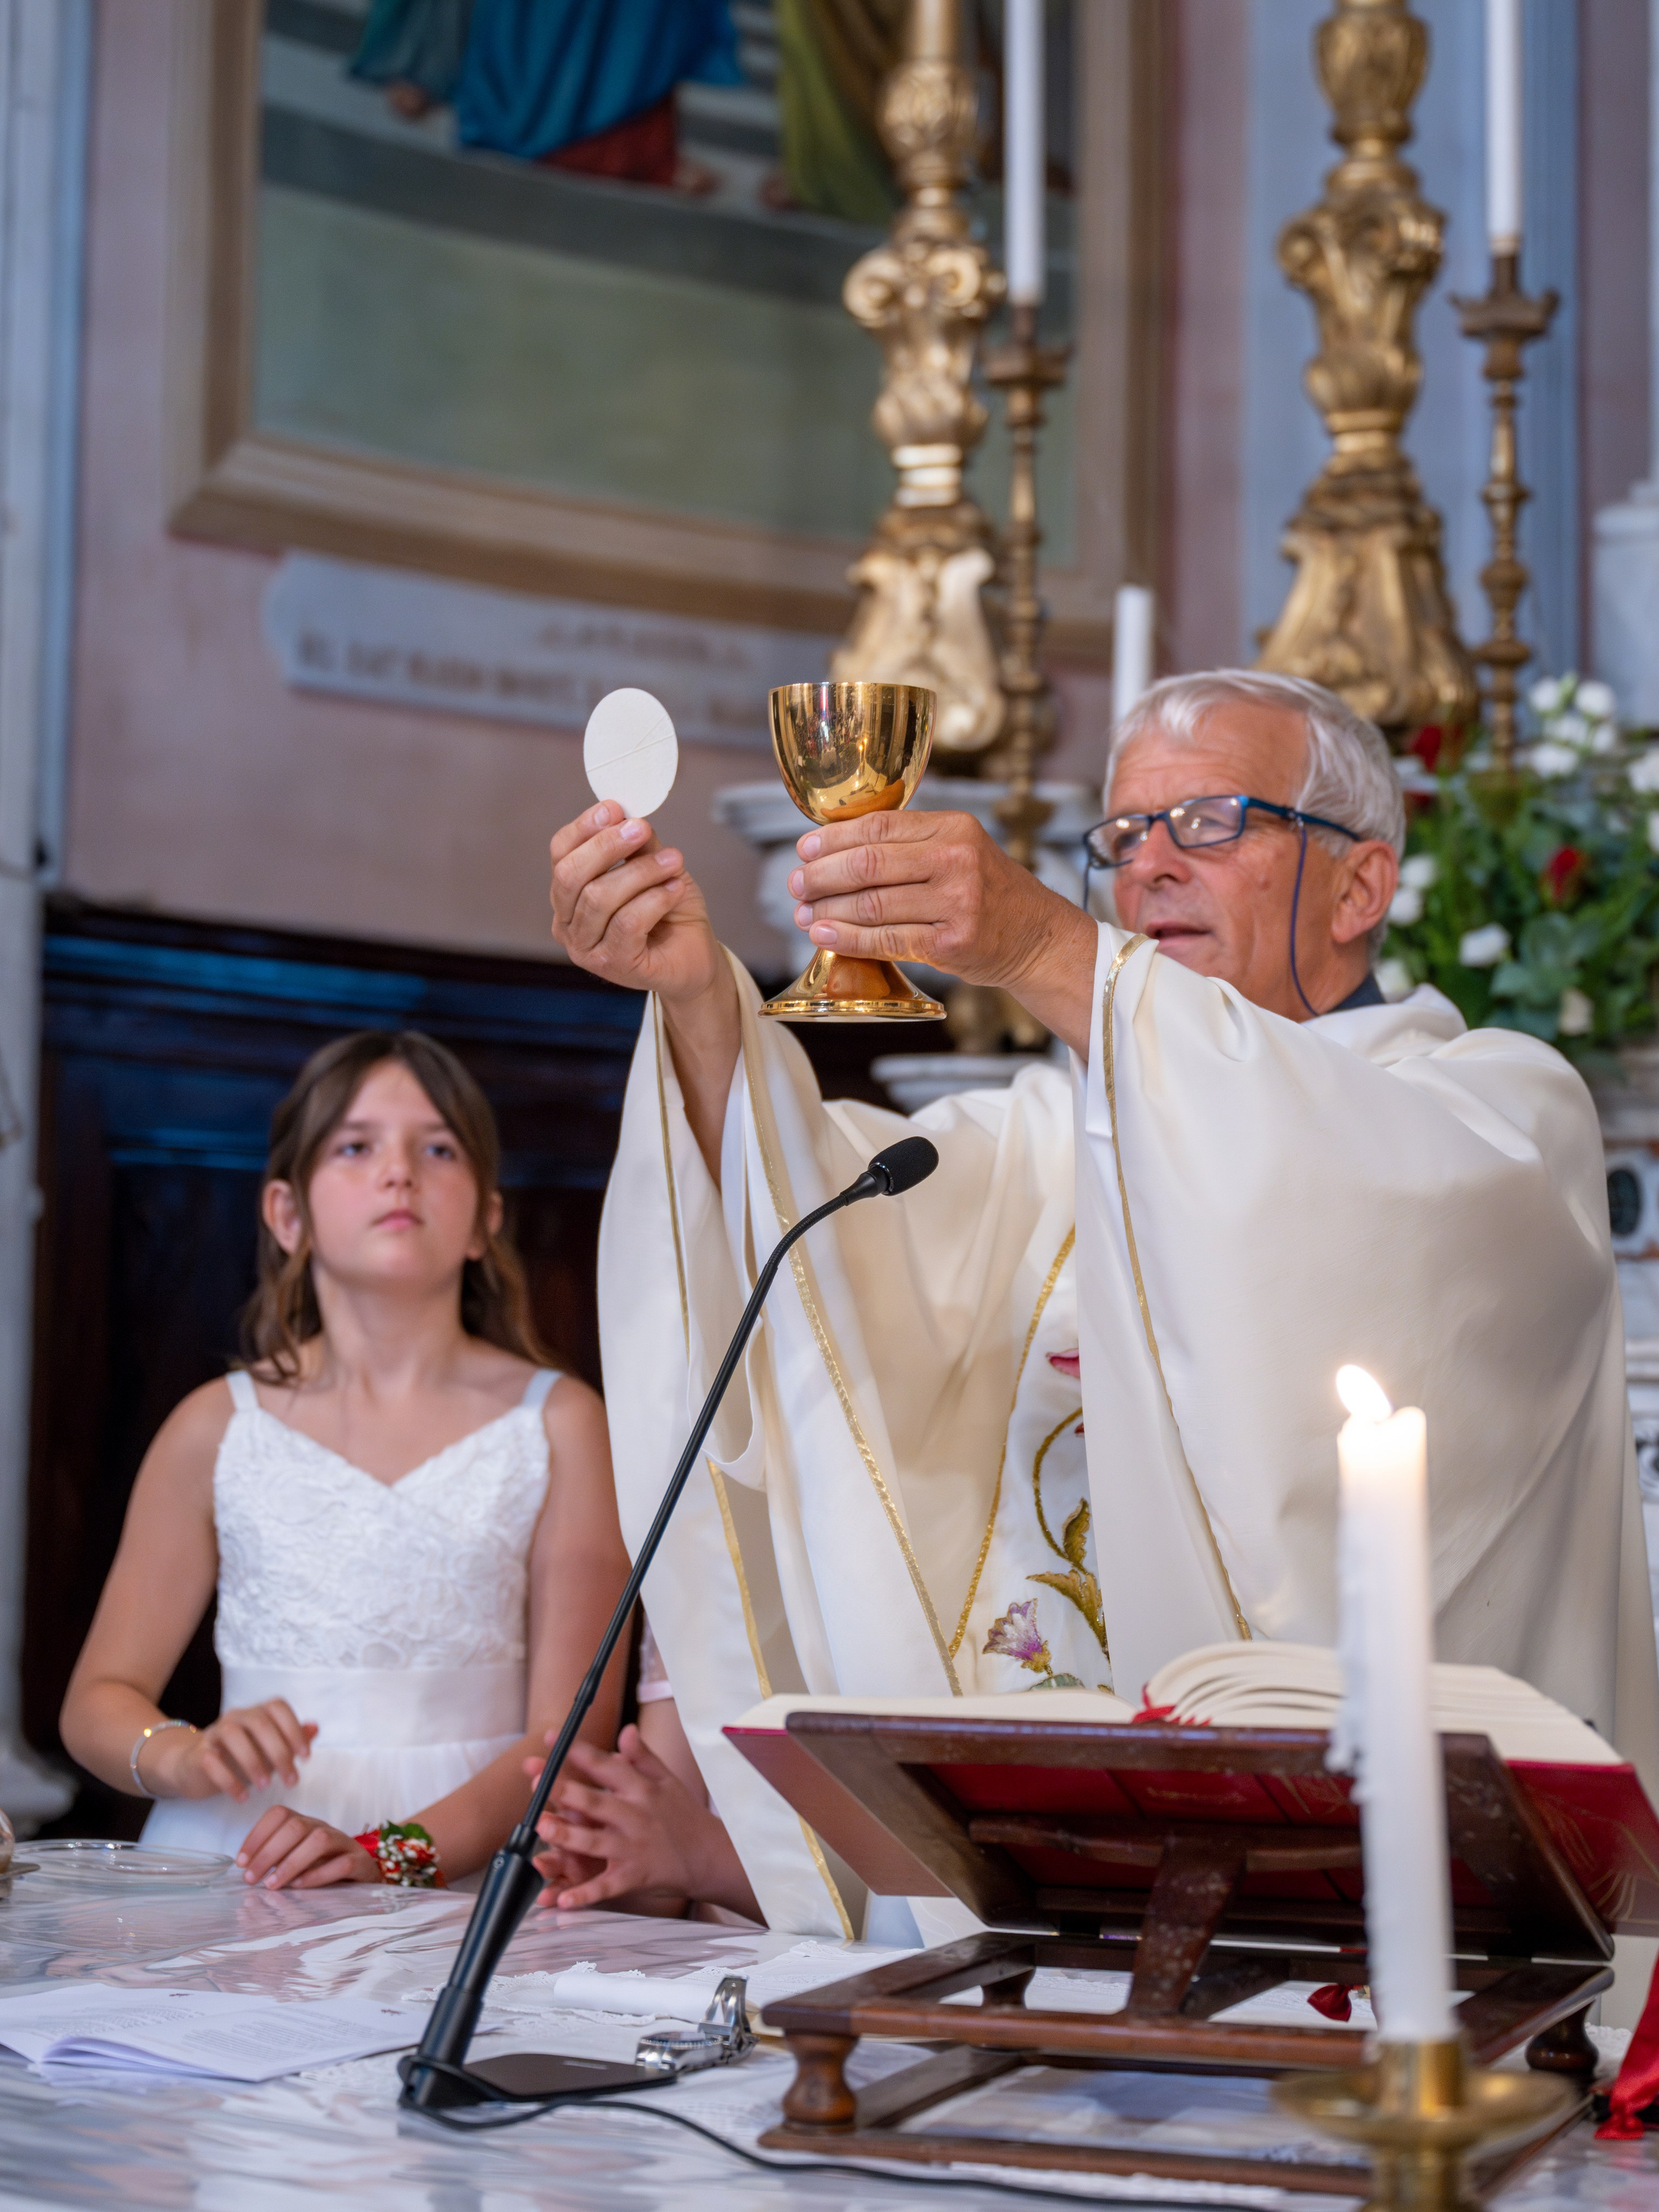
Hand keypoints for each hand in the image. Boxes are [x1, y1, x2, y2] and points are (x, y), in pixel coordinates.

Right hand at [148, 1700, 317, 1802]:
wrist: (192, 1766)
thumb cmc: (238, 1756)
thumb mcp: (268, 1749)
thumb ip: (291, 1738)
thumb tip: (315, 1727)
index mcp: (256, 1713)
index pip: (278, 1707)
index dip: (294, 1729)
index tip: (306, 1757)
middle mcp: (236, 1717)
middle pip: (259, 1722)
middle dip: (279, 1752)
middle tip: (291, 1780)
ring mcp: (214, 1733)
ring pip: (233, 1735)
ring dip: (253, 1761)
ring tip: (265, 1787)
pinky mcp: (198, 1754)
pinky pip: (211, 1761)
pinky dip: (228, 1780)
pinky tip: (243, 1797)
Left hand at [235, 1806, 378, 1889]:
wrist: (362, 1877)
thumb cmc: (320, 1869)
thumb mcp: (295, 1860)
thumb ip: (275, 1860)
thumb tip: (245, 1868)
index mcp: (304, 1824)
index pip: (279, 1814)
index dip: (256, 1835)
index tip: (240, 1862)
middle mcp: (322, 1828)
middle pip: (296, 1825)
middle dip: (268, 1852)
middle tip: (251, 1878)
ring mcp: (343, 1843)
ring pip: (319, 1840)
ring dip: (291, 1863)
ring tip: (272, 1885)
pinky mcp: (360, 1862)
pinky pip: (342, 1863)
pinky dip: (318, 1875)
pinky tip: (299, 1887)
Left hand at [527, 1727, 754, 1916]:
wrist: (710, 1856)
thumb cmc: (684, 1815)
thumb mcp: (667, 1780)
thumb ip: (643, 1757)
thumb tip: (625, 1729)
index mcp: (641, 1790)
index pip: (606, 1766)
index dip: (578, 1752)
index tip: (550, 1738)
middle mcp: (635, 1817)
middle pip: (596, 1803)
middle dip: (566, 1791)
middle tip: (536, 1781)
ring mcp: (633, 1849)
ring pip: (595, 1843)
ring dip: (568, 1836)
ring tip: (543, 1827)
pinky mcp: (634, 1877)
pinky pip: (605, 1887)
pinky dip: (584, 1895)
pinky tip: (561, 1900)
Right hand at [550, 802, 723, 1006]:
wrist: (695, 956)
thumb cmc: (669, 913)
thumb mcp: (653, 868)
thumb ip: (636, 845)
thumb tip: (627, 815)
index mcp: (568, 896)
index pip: (561, 855)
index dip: (584, 828)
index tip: (614, 809)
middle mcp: (567, 925)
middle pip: (571, 875)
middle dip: (606, 846)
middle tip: (641, 829)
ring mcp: (586, 949)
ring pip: (600, 897)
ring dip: (641, 871)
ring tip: (673, 861)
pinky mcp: (614, 965)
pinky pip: (627, 922)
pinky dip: (654, 899)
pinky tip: (674, 889)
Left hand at [788, 811, 1098, 1052]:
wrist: (1036, 936)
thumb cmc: (986, 893)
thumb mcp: (959, 851)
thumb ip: (910, 845)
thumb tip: (834, 849)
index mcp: (953, 827)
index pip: (878, 826)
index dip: (833, 838)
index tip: (804, 849)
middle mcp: (956, 859)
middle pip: (868, 863)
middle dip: (821, 875)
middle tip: (796, 884)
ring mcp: (956, 902)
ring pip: (872, 903)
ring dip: (828, 909)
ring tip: (803, 914)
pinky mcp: (952, 943)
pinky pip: (887, 939)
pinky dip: (849, 938)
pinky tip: (824, 935)